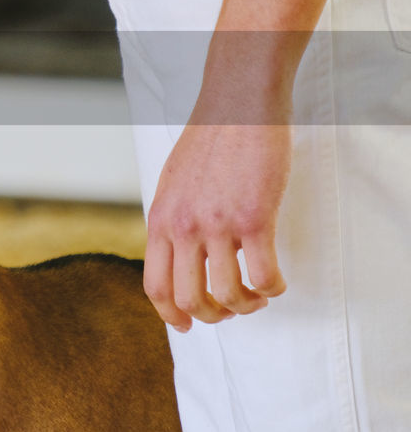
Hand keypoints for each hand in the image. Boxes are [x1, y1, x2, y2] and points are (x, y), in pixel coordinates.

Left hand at [144, 116, 289, 331]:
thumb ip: (173, 220)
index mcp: (160, 220)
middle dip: (212, 316)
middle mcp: (183, 227)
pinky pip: (264, 275)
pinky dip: (273, 288)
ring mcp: (217, 224)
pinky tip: (276, 282)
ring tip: (258, 296)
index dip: (170, 315)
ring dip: (247, 306)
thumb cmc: (209, 141)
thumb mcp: (172, 183)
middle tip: (231, 310)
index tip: (187, 326)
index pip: (155, 285)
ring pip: (229, 294)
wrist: (236, 106)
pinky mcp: (254, 218)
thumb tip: (181, 253)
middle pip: (189, 299)